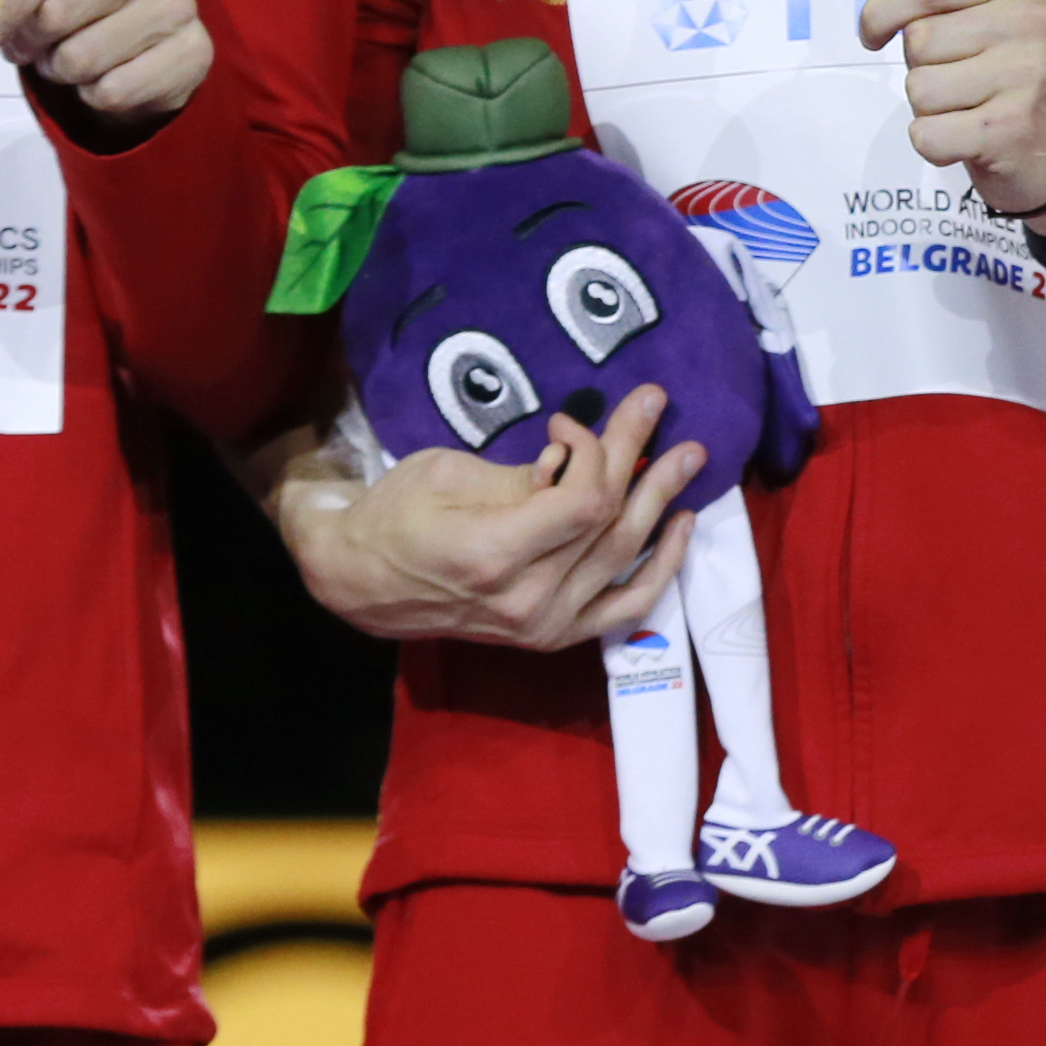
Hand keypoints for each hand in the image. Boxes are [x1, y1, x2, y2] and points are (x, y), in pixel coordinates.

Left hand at [0, 0, 211, 138]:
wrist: (137, 47)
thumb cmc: (74, 3)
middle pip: (58, 12)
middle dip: (30, 40)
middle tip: (33, 45)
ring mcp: (179, 2)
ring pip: (82, 58)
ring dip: (61, 70)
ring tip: (68, 59)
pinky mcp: (196, 52)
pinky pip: (115, 90)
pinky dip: (94, 94)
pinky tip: (104, 77)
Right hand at [272, 384, 700, 649]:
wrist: (357, 584)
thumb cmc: (394, 516)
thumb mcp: (447, 474)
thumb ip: (523, 475)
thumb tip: (575, 460)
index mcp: (495, 555)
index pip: (585, 500)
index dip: (594, 450)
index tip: (568, 422)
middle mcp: (529, 600)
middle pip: (610, 522)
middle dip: (640, 458)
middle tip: (660, 409)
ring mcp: (544, 626)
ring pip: (625, 559)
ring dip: (661, 502)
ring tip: (688, 458)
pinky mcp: (552, 636)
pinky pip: (624, 608)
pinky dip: (659, 570)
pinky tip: (679, 529)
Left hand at [862, 0, 1045, 220]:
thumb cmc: (999, 76)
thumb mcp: (977, 17)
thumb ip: (929, 1)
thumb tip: (871, 7)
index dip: (884, 7)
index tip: (874, 31)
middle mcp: (1030, 21)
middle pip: (919, 38)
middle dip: (919, 66)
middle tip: (959, 78)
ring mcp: (1026, 74)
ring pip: (919, 88)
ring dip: (928, 107)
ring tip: (966, 107)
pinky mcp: (1013, 127)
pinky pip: (928, 134)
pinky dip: (934, 142)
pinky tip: (966, 137)